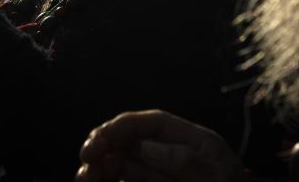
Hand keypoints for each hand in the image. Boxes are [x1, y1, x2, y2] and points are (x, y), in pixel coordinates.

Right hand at [76, 110, 252, 181]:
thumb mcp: (215, 174)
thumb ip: (182, 159)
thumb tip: (145, 146)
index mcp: (188, 140)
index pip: (148, 123)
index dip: (120, 127)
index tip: (99, 141)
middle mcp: (169, 154)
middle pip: (129, 142)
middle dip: (103, 146)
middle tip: (86, 161)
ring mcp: (158, 175)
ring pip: (121, 165)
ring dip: (99, 167)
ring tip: (84, 178)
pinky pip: (125, 181)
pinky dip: (107, 180)